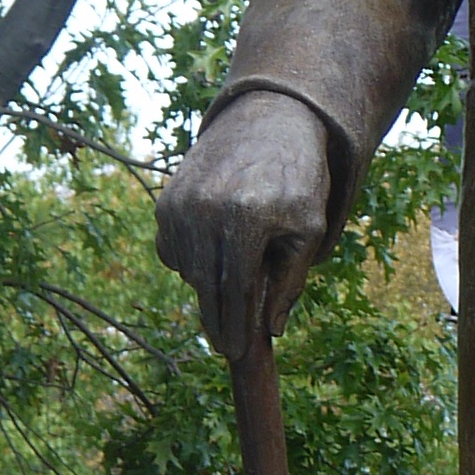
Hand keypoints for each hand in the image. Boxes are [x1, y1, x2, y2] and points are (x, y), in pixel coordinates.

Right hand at [156, 92, 334, 362]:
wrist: (269, 120)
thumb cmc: (298, 179)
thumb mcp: (308, 229)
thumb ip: (290, 281)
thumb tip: (271, 329)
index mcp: (244, 217)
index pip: (236, 288)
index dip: (236, 325)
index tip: (236, 354)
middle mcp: (205, 209)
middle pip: (206, 285)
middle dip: (216, 320)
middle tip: (226, 347)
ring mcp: (180, 202)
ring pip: (187, 269)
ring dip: (207, 286)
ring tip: (236, 274)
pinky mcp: (166, 199)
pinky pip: (171, 249)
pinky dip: (190, 261)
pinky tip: (216, 250)